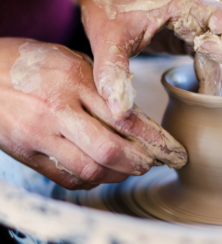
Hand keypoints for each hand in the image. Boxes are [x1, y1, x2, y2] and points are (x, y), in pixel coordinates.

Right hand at [0, 38, 186, 189]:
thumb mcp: (73, 63)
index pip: (126, 118)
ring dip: (118, 174)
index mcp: (75, 81)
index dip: (154, 140)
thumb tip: (133, 119)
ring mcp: (41, 135)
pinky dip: (92, 180)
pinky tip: (102, 173)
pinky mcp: (28, 154)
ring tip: (130, 170)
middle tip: (153, 164)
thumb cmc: (32, 64)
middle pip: (110, 149)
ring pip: (90, 168)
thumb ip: (103, 90)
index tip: (172, 151)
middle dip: (139, 162)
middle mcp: (59, 110)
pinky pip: (67, 177)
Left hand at [75, 0, 221, 119]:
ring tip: (191, 98)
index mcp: (188, 7)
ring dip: (213, 81)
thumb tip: (120, 113)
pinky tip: (192, 90)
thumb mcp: (108, 43)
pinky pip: (214, 60)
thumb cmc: (109, 10)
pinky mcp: (193, 37)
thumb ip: (113, 76)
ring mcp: (199, 26)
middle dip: (218, 79)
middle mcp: (202, 14)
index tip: (198, 53)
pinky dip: (208, 78)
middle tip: (195, 96)